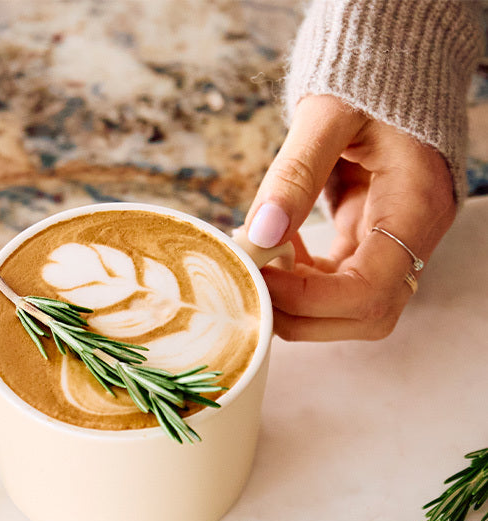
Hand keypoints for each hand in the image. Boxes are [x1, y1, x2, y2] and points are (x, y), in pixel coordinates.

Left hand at [241, 94, 456, 340]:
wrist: (391, 62)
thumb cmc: (369, 79)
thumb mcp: (330, 114)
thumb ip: (295, 172)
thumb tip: (260, 234)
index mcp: (415, 205)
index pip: (368, 291)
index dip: (308, 301)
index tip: (255, 278)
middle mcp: (414, 234)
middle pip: (365, 314)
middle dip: (301, 313)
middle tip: (248, 282)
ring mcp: (395, 238)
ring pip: (350, 306)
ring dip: (296, 298)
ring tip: (257, 257)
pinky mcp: (371, 236)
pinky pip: (338, 278)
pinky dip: (301, 276)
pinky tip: (274, 244)